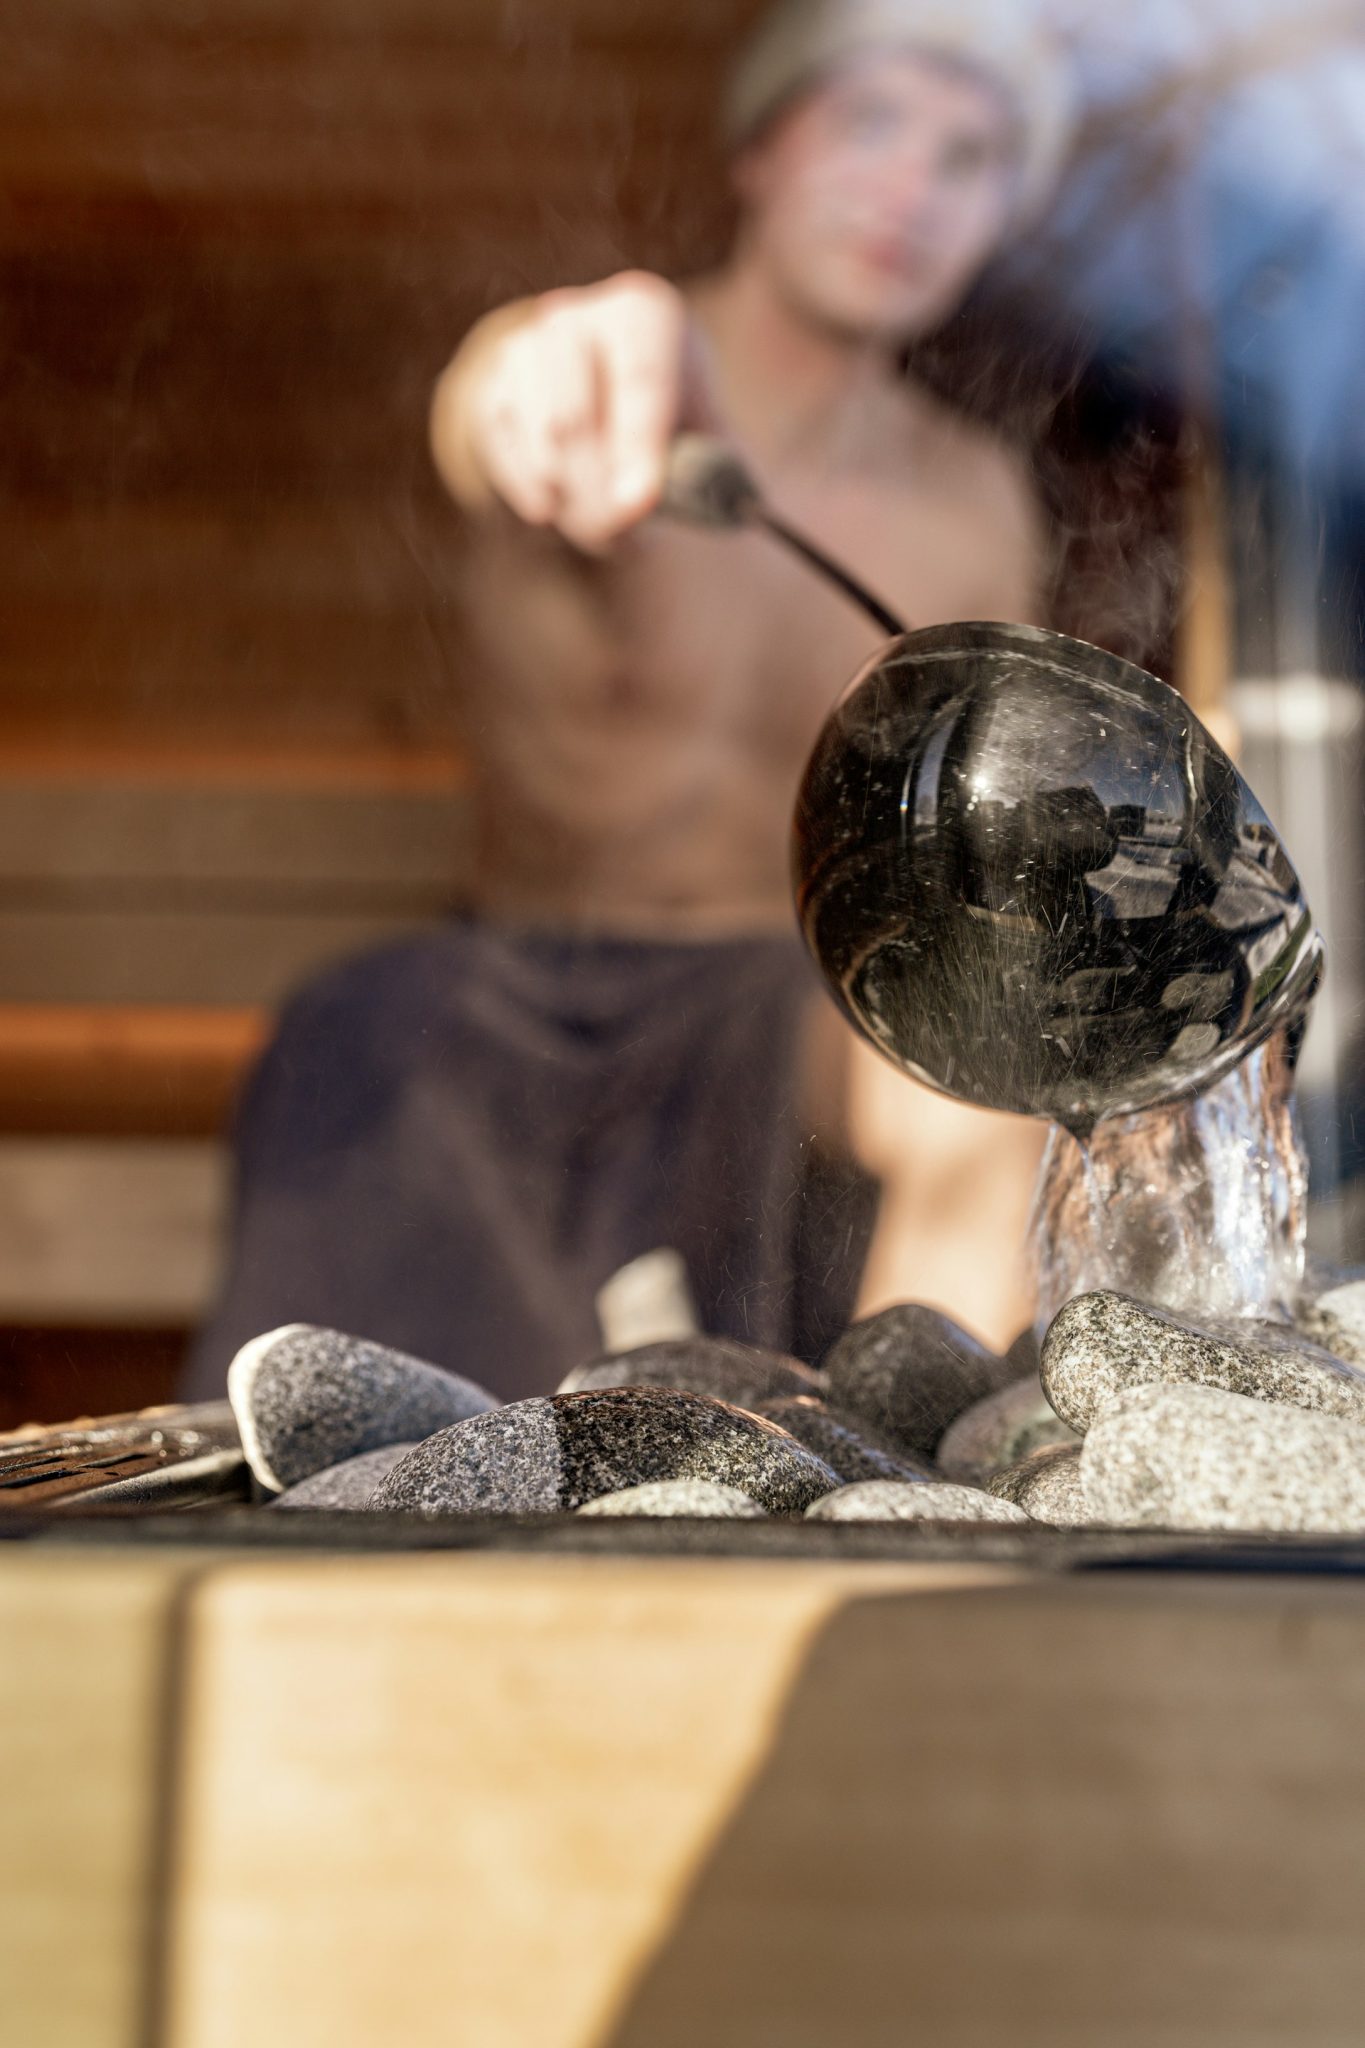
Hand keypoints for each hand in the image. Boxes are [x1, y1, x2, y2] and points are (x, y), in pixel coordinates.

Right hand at [457, 271, 701, 547]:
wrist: (589, 386)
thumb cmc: (662, 415)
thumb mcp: (701, 429)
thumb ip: (716, 468)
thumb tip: (734, 507)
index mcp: (644, 314)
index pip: (640, 378)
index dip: (639, 446)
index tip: (641, 504)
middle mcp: (577, 318)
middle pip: (576, 421)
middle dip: (600, 496)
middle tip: (625, 538)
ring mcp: (524, 351)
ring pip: (542, 446)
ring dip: (573, 504)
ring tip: (600, 524)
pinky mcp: (491, 392)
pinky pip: (508, 463)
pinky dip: (536, 499)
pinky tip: (557, 508)